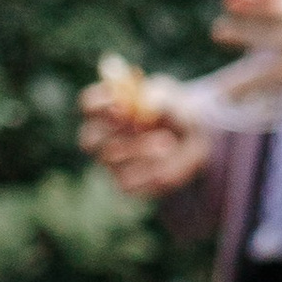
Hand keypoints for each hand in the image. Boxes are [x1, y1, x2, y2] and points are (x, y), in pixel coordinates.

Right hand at [76, 68, 211, 200]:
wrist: (192, 139)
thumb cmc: (174, 111)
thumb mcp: (173, 99)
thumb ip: (159, 98)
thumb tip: (146, 105)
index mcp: (106, 108)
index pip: (89, 105)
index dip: (99, 103)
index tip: (118, 101)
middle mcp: (102, 137)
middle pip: (89, 138)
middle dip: (112, 131)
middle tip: (137, 124)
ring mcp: (111, 163)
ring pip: (111, 158)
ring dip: (139, 148)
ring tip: (168, 142)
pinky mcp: (125, 184)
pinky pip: (128, 181)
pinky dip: (150, 170)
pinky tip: (167, 160)